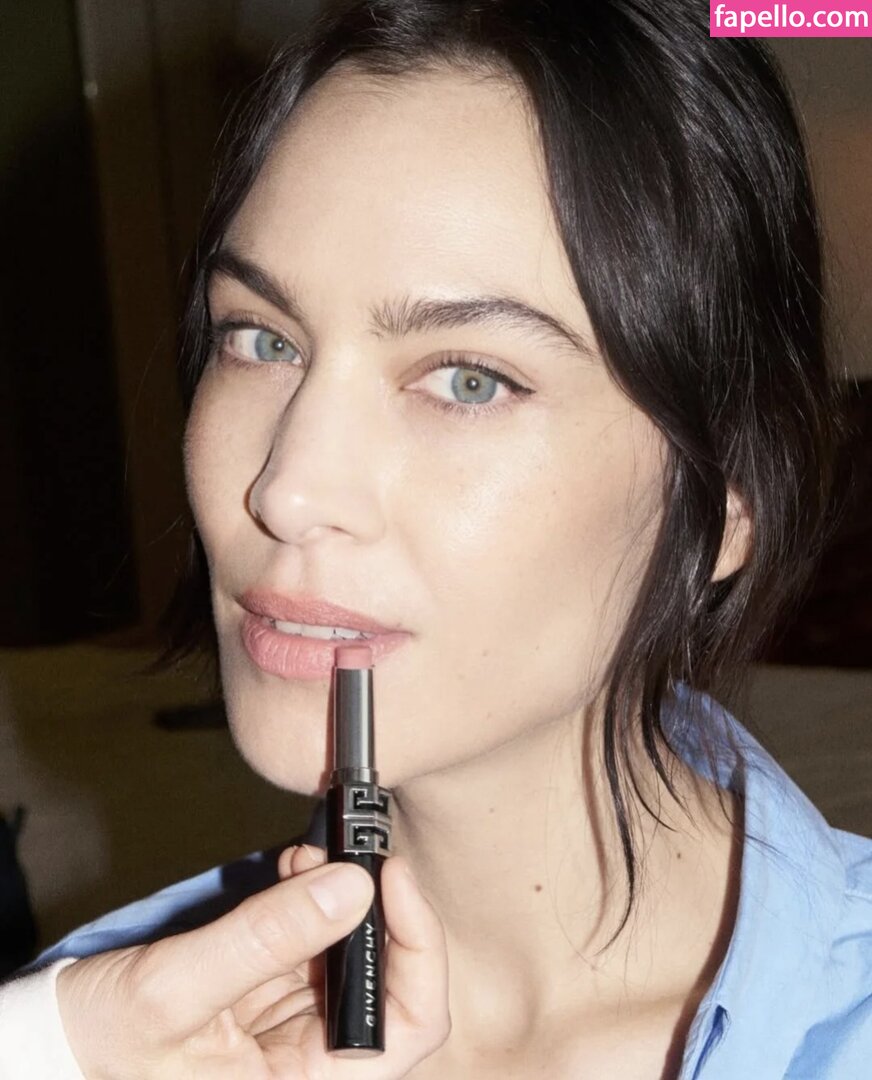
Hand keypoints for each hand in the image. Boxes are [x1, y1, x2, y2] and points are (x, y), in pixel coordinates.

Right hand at [56, 847, 449, 1077]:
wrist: (59, 1044)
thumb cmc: (103, 1046)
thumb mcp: (176, 990)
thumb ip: (265, 938)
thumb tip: (353, 887)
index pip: (409, 1028)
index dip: (419, 951)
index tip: (393, 881)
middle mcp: (310, 1061)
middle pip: (390, 982)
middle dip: (377, 909)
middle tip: (352, 852)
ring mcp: (295, 1024)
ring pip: (354, 950)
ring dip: (342, 894)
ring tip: (311, 855)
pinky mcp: (273, 990)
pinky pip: (313, 938)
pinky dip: (311, 896)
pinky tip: (293, 869)